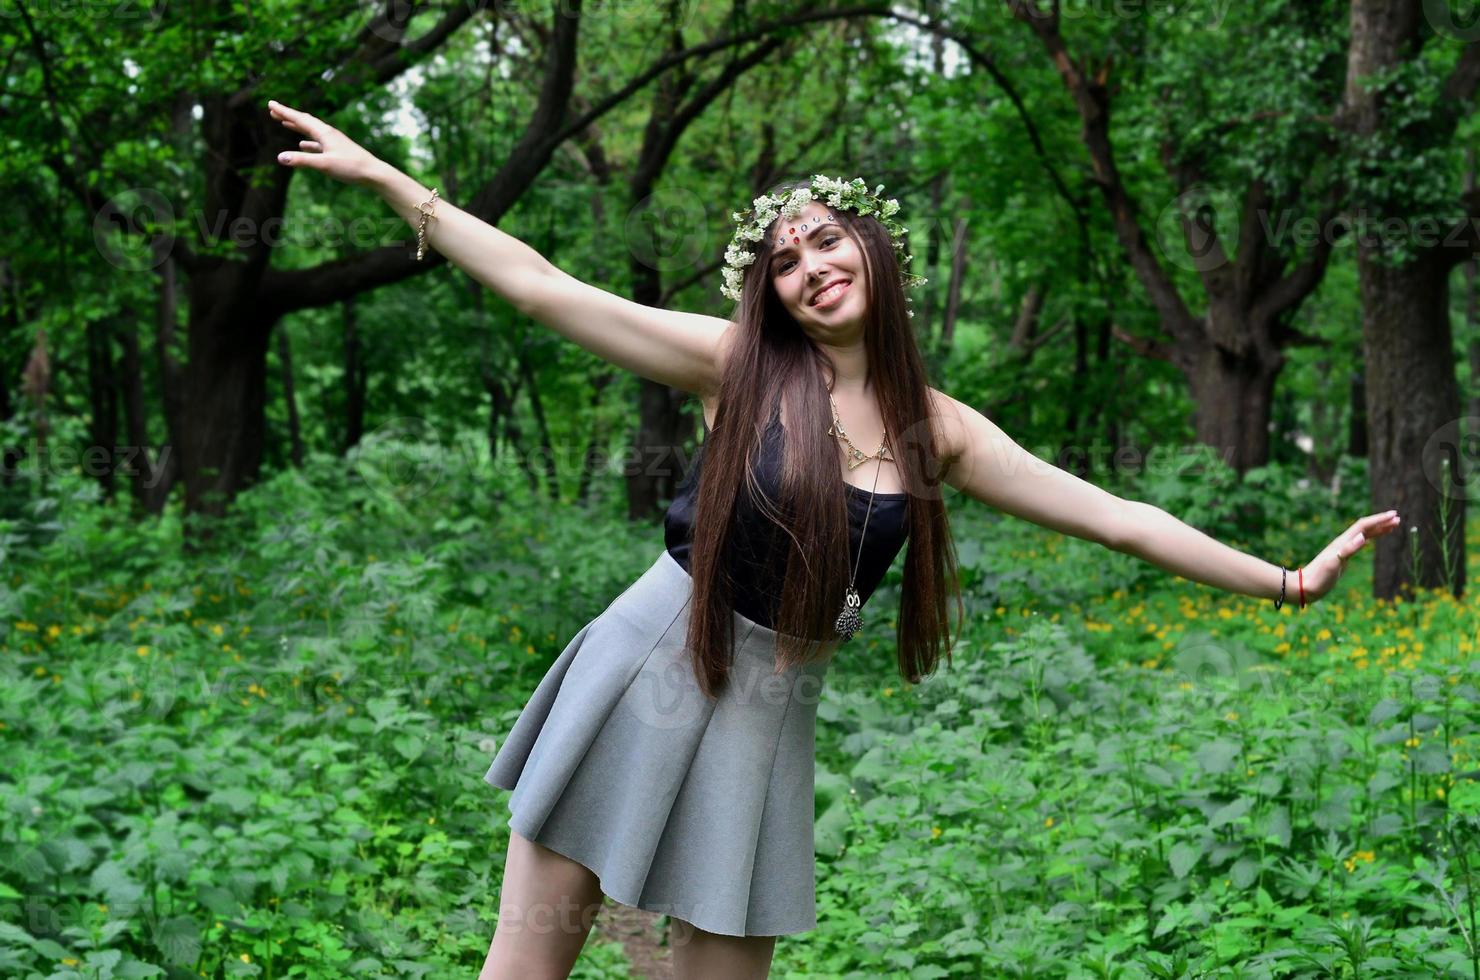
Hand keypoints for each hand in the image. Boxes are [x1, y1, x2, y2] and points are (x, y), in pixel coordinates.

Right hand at [268, 100, 385, 188]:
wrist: (373, 173)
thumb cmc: (351, 167)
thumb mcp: (324, 165)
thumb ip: (302, 160)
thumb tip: (280, 157)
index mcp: (324, 133)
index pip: (300, 119)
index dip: (284, 112)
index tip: (270, 103)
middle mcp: (328, 133)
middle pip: (304, 121)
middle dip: (288, 115)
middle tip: (273, 109)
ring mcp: (333, 141)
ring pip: (311, 130)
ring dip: (297, 126)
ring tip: (285, 123)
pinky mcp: (337, 150)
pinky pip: (318, 143)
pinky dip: (308, 141)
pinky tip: (303, 145)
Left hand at [1295, 509, 1402, 604]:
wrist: (1304, 587)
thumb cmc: (1319, 577)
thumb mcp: (1334, 564)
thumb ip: (1348, 550)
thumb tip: (1364, 537)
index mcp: (1342, 542)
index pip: (1363, 526)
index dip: (1379, 520)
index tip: (1394, 515)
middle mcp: (1342, 543)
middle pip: (1364, 528)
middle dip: (1381, 523)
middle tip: (1398, 519)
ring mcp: (1342, 550)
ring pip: (1362, 535)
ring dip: (1377, 529)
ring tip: (1392, 526)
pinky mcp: (1341, 558)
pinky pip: (1358, 544)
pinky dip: (1368, 539)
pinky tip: (1370, 540)